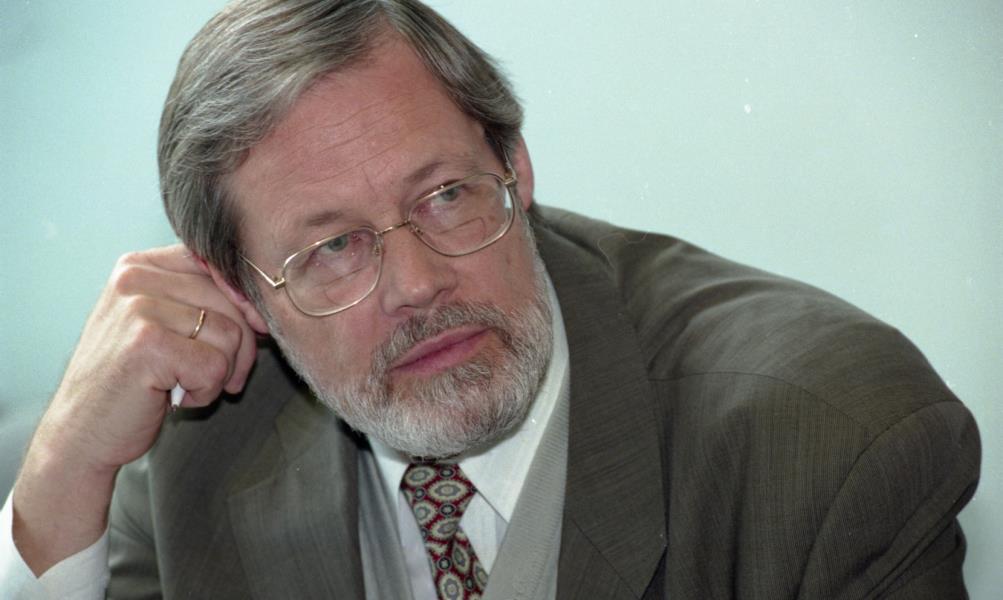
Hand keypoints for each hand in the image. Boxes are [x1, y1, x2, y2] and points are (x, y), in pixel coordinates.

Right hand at [11, 245, 259, 574]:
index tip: (242, 337)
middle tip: (216, 377)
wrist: (81, 434)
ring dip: (220, 373)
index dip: (244, 305)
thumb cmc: (131, 382)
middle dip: (240, 348)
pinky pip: (216, 365)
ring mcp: (138, 309)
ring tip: (187, 385)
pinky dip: (206, 391)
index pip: (220, 266)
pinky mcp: (147, 344)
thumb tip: (265, 301)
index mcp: (139, 265)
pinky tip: (177, 397)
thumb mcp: (162, 324)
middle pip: (233, 302)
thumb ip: (204, 300)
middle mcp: (135, 278)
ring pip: (231, 334)